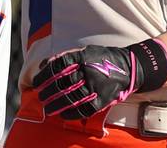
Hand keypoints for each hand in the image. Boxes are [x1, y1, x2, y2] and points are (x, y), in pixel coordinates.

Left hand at [33, 40, 166, 119]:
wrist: (129, 67)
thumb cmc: (103, 58)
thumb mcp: (86, 51)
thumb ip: (66, 56)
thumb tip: (45, 63)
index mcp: (83, 57)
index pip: (59, 66)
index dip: (45, 74)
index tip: (36, 81)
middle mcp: (89, 71)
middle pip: (63, 83)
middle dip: (49, 91)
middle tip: (40, 96)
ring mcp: (97, 85)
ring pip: (72, 97)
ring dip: (57, 104)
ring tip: (48, 108)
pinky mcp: (103, 99)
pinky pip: (85, 109)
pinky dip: (73, 114)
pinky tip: (63, 115)